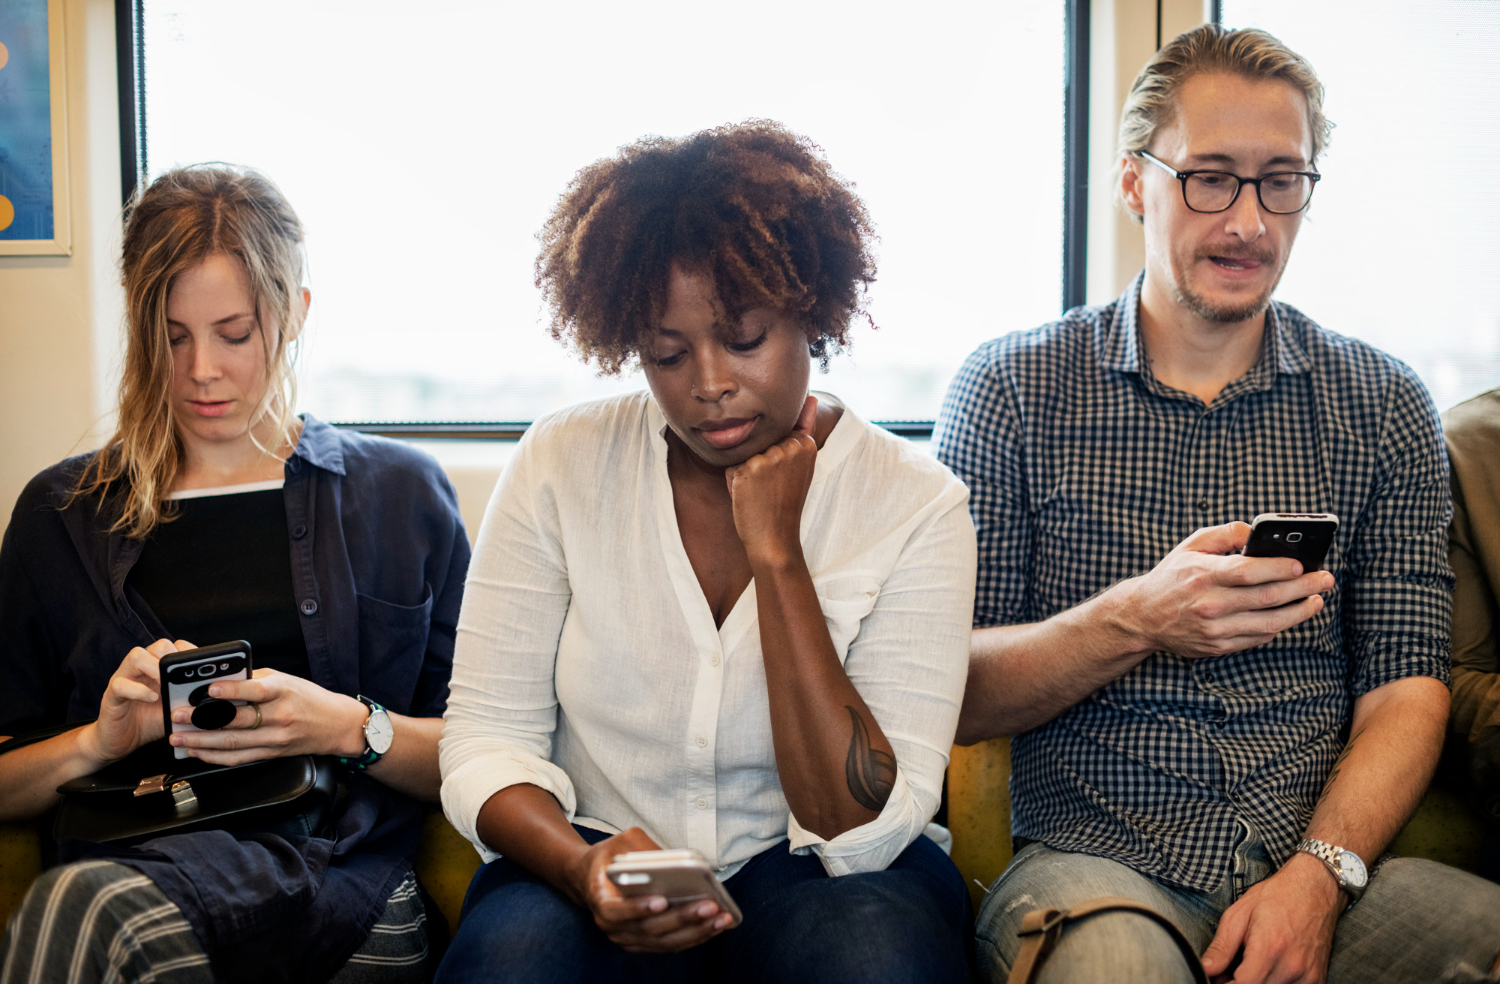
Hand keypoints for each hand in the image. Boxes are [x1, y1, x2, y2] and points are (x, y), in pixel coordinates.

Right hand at [82, 638, 194, 763]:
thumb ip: (190, 700)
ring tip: (166, 684)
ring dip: (155, 668)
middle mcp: (142, 668)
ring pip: (136, 656)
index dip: (189, 652)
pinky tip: (151, 698)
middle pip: (158, 646)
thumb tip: (213, 697)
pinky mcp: (111, 694)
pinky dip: (138, 690)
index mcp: (159, 668)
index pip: (175, 647)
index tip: (201, 665)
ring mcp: (125, 678)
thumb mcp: (176, 710)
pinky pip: (121, 684)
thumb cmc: (150, 721)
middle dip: (173, 657)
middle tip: (181, 676)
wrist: (121, 741)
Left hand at [169, 668, 366, 765]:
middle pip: (237, 720)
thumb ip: (255, 679)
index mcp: (284, 691)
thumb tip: (221, 679)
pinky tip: (197, 752)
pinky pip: (239, 757)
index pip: (256, 691)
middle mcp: (280, 716)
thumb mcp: (287, 680)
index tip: (209, 689)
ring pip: (233, 743)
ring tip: (178, 738)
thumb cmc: (308, 698)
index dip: (232, 691)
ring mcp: (276, 738)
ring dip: (201, 742)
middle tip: (177, 716)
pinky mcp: (272, 753)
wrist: (336, 724)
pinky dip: (215, 756)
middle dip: (202, 720)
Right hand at [564, 827, 733, 952]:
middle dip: (682, 918)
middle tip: (710, 905)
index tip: (662, 900)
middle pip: (649, 930)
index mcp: (600, 900)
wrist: (591, 878)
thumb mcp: (622, 842)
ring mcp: (628, 939)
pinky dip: (695, 936)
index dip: (638, 909)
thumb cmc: (611, 856)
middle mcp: (612, 927)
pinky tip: (717, 924)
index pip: (616, 912)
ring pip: (664, 942)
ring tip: (722, 917)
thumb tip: (679, 864)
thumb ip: (645, 850)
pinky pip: (671, 945)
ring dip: (696, 931)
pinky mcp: (644, 943)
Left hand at [724, 395, 817, 567]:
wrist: (775, 538)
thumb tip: (811, 398)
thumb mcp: (800, 465)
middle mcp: (791, 446)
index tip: (783, 480)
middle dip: (758, 462)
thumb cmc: (784, 504)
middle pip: (760, 442)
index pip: (776, 435)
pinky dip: (733, 482)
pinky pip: (731, 465)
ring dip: (745, 472)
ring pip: (745, 453)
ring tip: (759, 492)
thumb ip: (803, 428)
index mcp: (806, 443)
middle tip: (770, 487)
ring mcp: (771, 456)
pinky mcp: (750, 467)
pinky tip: (747, 496)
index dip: (774, 460)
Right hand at [1111, 523, 1333, 658]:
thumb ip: (1224, 534)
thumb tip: (1256, 532)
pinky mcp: (1218, 647)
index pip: (1249, 571)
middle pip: (1267, 597)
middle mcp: (1209, 603)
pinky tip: (1290, 615)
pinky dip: (1278, 627)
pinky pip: (1257, 638)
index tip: (1303, 564)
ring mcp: (1214, 629)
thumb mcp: (1190, 545)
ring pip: (1269, 623)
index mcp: (1203, 574)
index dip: (1280, 568)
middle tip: (1325, 580)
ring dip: (1299, 612)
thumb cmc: (1171, 577)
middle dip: (1303, 588)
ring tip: (1316, 601)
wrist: (1142, 616)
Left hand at [1201, 853, 1341, 983]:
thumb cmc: (1276, 897)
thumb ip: (1221, 946)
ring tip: (1248, 968)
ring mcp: (1308, 976)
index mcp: (1269, 949)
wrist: (1316, 889)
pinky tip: (1267, 971)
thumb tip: (1206, 969)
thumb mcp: (1239, 914)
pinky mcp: (1317, 979)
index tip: (1218, 978)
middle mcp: (1291, 967)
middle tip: (1228, 973)